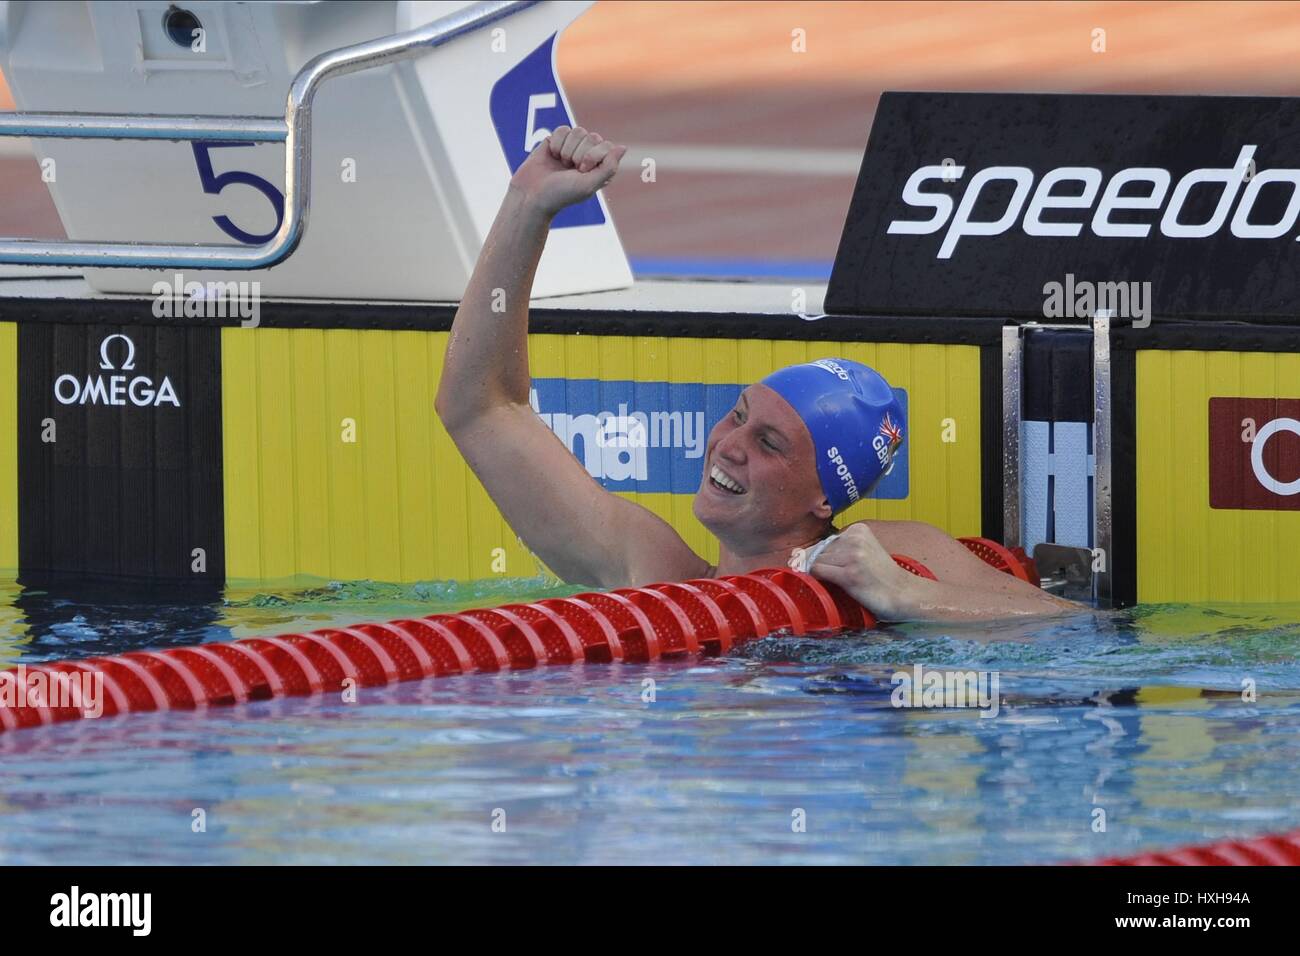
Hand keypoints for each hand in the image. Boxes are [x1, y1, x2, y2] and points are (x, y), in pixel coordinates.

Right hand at [509, 125, 627, 218]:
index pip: (606, 146)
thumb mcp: (588, 185)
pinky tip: (551, 155)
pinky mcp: (556, 141)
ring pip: (578, 131)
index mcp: (600, 168)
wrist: (531, 195)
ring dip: (567, 149)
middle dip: (578, 153)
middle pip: (593, 136)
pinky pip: (563, 129)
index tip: (582, 170)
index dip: (593, 155)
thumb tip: (623, 148)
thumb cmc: (561, 194)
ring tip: (560, 163)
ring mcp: (572, 148)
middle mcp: (588, 156)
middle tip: (569, 169)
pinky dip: (556, 143)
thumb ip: (609, 167)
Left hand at [807, 523, 915, 619]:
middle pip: (818, 551)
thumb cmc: (882, 577)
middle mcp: (855, 539)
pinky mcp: (850, 574)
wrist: (905, 594)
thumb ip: (839, 550)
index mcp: (859, 529)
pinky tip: (824, 586)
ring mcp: (852, 556)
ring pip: (816, 561)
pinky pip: (818, 572)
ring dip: (816, 574)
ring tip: (835, 584)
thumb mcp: (864, 553)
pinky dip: (815, 578)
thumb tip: (800, 554)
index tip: (817, 568)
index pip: (825, 541)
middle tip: (827, 579)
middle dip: (814, 565)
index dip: (816, 557)